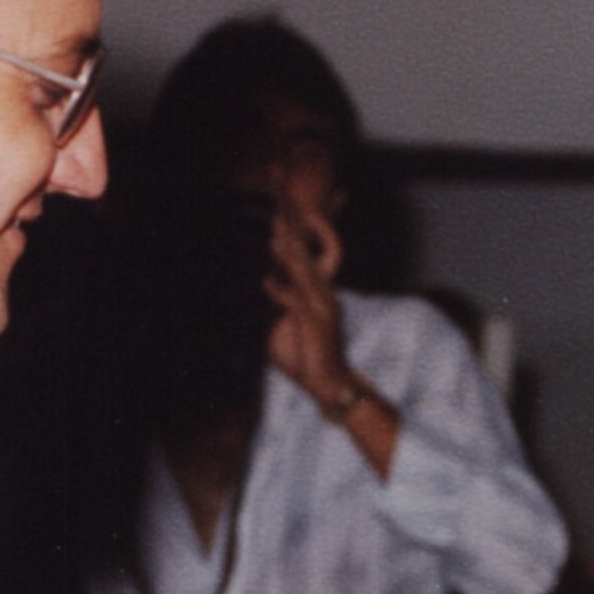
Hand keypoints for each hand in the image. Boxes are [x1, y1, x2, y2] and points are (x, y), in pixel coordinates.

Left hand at [263, 193, 349, 403]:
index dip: (322, 228)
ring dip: (291, 254)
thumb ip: (281, 301)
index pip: (328, 251)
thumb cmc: (307, 355)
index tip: (304, 210)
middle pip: (323, 252)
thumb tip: (266, 282)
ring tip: (276, 238)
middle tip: (286, 211)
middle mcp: (326, 294)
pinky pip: (296, 301)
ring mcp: (323, 307)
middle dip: (307, 231)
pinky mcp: (314, 323)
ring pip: (309, 272)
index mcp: (323, 291)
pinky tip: (266, 282)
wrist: (327, 384)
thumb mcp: (289, 322)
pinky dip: (280, 291)